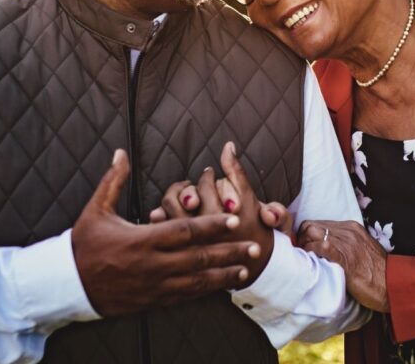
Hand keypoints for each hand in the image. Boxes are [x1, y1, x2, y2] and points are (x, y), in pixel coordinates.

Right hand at [71, 149, 261, 317]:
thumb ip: (113, 181)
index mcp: (142, 240)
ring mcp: (154, 286)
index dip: (211, 224)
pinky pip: (184, 297)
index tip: (233, 217)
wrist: (67, 285)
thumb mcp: (96, 210)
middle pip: (198, 257)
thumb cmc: (83, 245)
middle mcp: (152, 265)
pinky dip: (204, 291)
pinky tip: (221, 287)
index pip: (184, 230)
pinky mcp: (151, 300)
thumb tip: (121, 152)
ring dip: (223, 275)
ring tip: (246, 269)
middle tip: (255, 246)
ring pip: (196, 281)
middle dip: (229, 251)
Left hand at [147, 143, 275, 285]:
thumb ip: (237, 173)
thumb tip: (227, 146)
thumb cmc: (254, 231)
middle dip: (188, 187)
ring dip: (174, 197)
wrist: (252, 267)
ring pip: (170, 209)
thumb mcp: (251, 201)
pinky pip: (162, 228)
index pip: (206, 184)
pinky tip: (165, 214)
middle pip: (184, 196)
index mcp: (225, 215)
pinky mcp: (180, 252)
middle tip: (193, 188)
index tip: (209, 174)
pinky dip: (160, 216)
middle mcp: (206, 230)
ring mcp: (191, 242)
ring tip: (183, 199)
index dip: (207, 176)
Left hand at [299, 220, 389, 312]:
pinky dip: (311, 254)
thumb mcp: (362, 249)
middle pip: (310, 225)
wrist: (392, 284)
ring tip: (306, 260)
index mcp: (351, 227)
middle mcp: (348, 231)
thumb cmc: (377, 272)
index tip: (304, 246)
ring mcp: (346, 243)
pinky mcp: (345, 258)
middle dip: (301, 239)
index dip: (307, 235)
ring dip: (304, 247)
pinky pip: (320, 248)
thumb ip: (346, 244)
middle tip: (302, 254)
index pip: (318, 223)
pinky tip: (312, 263)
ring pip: (312, 234)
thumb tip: (326, 247)